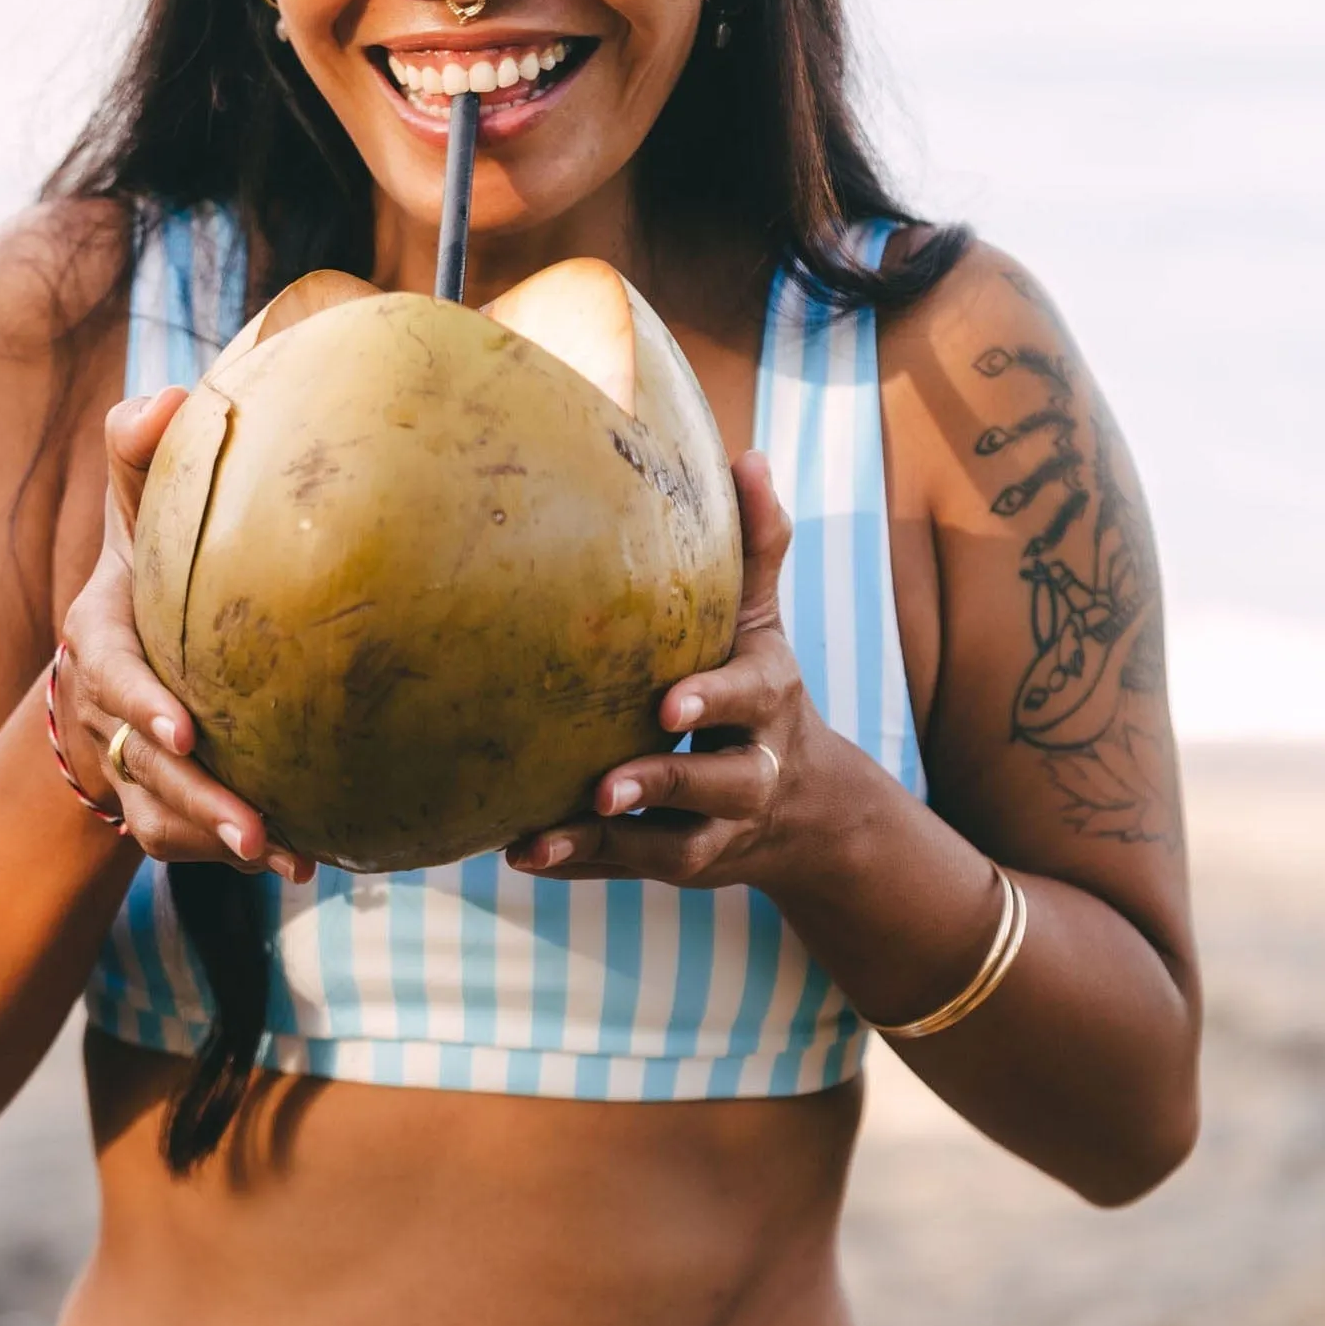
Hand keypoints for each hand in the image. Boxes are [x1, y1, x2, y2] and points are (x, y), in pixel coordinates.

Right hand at [56, 390, 314, 880]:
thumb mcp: (141, 498)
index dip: (139, 705)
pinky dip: (231, 855)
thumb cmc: (153, 553)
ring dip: (218, 839)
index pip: (109, 672)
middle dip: (196, 800)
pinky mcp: (157, 797)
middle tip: (255, 831)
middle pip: (142, 766)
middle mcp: (104, 707)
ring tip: (288, 858)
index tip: (186, 732)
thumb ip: (143, 446)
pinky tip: (305, 862)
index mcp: (99, 634)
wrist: (138, 629)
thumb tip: (168, 399)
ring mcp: (127, 758)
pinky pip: (183, 838)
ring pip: (161, 815)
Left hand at [505, 452, 820, 889]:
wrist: (805, 807)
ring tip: (539, 839)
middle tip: (605, 785)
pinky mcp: (679, 863)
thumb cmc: (758, 685)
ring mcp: (716, 828)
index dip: (714, 702)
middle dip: (664, 786)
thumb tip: (746, 455)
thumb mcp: (760, 618)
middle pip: (717, 786)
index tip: (670, 705)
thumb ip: (756, 544)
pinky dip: (581, 865)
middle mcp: (751, 771)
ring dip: (604, 843)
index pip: (748, 699)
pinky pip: (628, 869)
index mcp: (767, 700)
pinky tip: (518, 852)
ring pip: (667, 848)